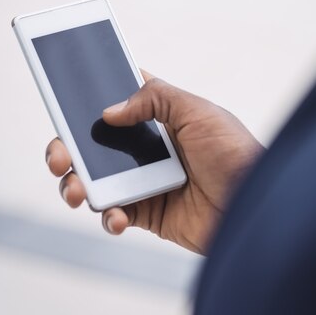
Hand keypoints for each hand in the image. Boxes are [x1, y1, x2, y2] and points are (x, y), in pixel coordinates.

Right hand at [45, 74, 262, 253]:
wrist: (256, 207)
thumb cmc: (235, 153)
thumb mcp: (199, 112)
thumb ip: (156, 99)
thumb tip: (110, 110)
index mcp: (160, 117)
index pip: (117, 101)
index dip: (90, 99)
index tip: (66, 98)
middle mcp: (147, 146)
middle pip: (94, 143)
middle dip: (68, 147)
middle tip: (59, 155)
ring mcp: (144, 179)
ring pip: (95, 179)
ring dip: (75, 183)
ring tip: (75, 190)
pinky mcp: (148, 212)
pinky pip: (115, 212)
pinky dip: (108, 215)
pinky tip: (117, 215)